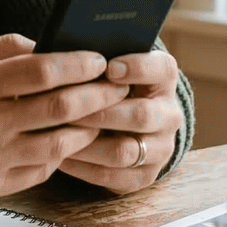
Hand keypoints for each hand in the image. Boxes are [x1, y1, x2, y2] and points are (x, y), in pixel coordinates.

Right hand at [0, 33, 127, 199]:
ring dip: (87, 128)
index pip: (41, 71)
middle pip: (59, 107)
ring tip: (100, 115)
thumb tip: (47, 46)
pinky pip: (42, 169)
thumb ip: (2, 48)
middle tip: (116, 86)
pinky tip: (67, 140)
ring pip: (59, 144)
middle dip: (97, 95)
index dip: (76, 64)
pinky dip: (60, 153)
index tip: (97, 60)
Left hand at [59, 49, 182, 193]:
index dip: (137, 68)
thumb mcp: (110, 67)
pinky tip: (61, 156)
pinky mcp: (145, 175)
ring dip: (87, 144)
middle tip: (65, 106)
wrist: (128, 124)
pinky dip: (84, 167)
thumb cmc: (108, 85)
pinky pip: (113, 176)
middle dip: (100, 111)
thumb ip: (96, 60)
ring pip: (125, 151)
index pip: (161, 69)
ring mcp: (161, 148)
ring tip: (57, 134)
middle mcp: (169, 114)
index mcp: (164, 79)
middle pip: (142, 115)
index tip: (108, 67)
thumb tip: (60, 50)